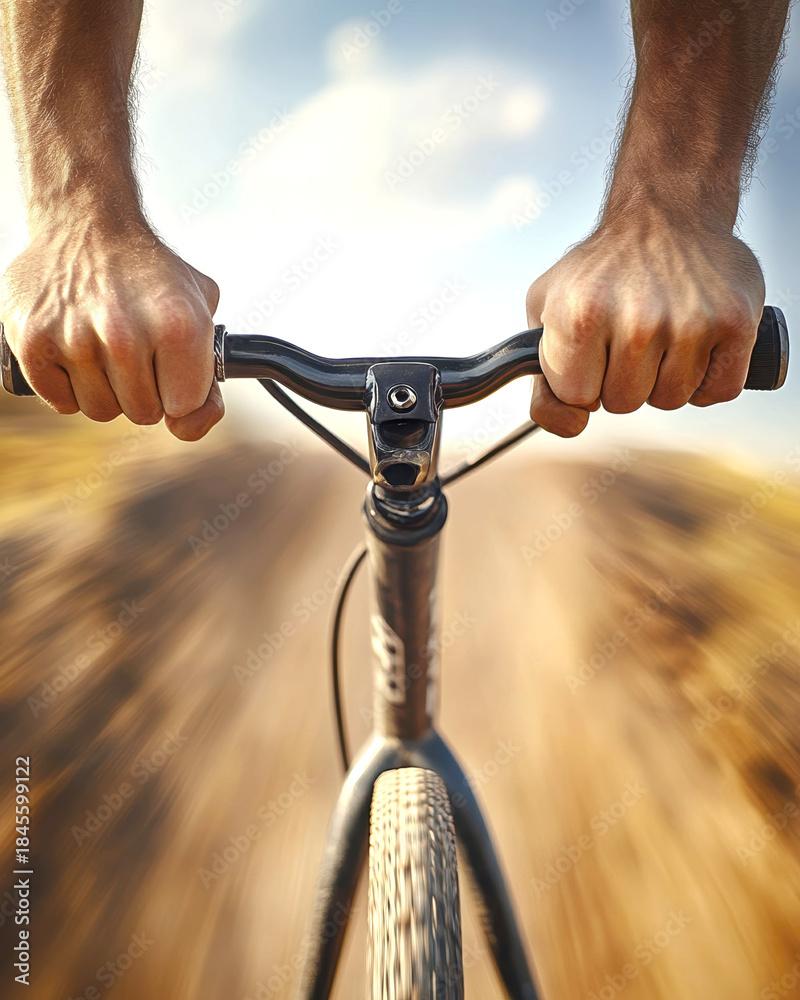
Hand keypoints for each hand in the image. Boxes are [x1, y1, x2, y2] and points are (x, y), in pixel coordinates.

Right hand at [0, 213, 221, 440]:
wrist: (86, 223)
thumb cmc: (150, 272)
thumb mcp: (201, 308)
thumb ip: (210, 374)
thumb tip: (189, 426)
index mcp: (177, 326)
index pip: (184, 408)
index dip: (179, 390)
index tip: (170, 366)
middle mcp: (125, 335)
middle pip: (143, 414)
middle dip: (144, 390)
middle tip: (135, 350)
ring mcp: (75, 341)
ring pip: (101, 411)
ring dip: (106, 389)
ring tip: (104, 346)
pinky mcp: (33, 343)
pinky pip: (62, 402)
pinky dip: (69, 385)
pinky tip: (76, 350)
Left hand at [526, 205, 765, 436]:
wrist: (665, 214)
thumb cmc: (600, 271)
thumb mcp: (546, 309)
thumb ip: (541, 379)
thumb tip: (572, 426)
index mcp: (582, 314)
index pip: (577, 399)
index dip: (582, 379)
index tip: (590, 350)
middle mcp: (637, 318)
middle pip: (623, 404)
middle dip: (621, 379)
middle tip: (629, 336)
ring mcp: (690, 322)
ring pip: (669, 401)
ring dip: (663, 379)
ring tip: (661, 334)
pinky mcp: (736, 323)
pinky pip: (717, 392)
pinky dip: (706, 380)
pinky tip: (694, 346)